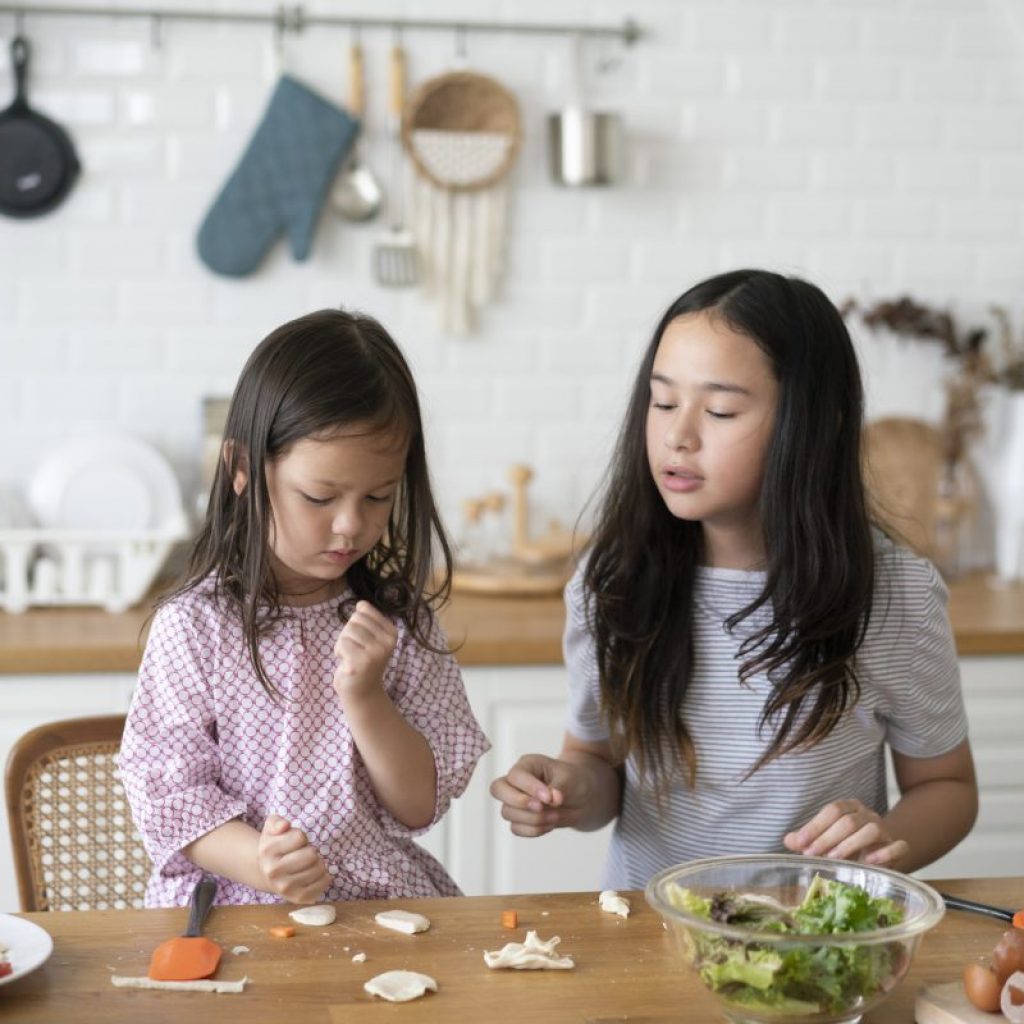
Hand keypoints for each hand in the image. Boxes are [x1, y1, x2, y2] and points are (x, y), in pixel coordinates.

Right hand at [257, 814, 332, 903]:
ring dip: (318, 863)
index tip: (294, 843)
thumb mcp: (271, 826)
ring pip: (319, 868)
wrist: (267, 871)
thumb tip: (284, 826)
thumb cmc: (275, 844)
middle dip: (311, 850)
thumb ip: (277, 822)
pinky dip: (325, 877)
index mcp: (267, 851)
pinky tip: (316, 874)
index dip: (301, 837)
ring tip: (307, 864)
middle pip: (311, 854)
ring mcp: (284, 887)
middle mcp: (273, 872)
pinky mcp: (296, 898)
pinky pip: (322, 885)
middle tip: (303, 854)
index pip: (300, 837)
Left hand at [332, 601, 397, 702]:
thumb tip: (361, 604)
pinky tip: (346, 662)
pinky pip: (341, 644)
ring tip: (350, 656)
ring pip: (347, 631)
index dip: (356, 623)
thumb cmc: (363, 661)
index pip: (364, 610)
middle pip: (354, 620)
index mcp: (392, 632)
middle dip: (348, 633)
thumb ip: (367, 620)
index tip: (361, 639)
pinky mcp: (360, 663)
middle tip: (354, 649)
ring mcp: (375, 653)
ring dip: (342, 643)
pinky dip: (338, 652)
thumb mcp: (372, 637)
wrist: (363, 692)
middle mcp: (387, 642)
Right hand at [489, 754, 589, 836]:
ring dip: (532, 819)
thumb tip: (551, 800)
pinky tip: (550, 824)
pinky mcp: (519, 819)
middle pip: (497, 789)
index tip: (550, 798)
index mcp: (527, 765)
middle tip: (541, 808)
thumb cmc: (574, 782)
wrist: (582, 799)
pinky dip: (533, 830)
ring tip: (555, 816)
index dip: (529, 788)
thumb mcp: (571, 780)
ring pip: (507, 812)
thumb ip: (559, 788)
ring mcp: (515, 801)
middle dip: (518, 802)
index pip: (516, 775)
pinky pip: (516, 829)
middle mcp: (517, 782)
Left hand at [783, 799, 909, 867]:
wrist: (878, 852)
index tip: (801, 844)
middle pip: (848, 821)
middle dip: (828, 838)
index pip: (832, 810)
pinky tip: (870, 862)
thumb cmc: (846, 844)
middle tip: (813, 854)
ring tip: (835, 859)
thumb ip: (807, 839)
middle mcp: (867, 815)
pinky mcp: (898, 846)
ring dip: (851, 845)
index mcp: (849, 807)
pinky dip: (885, 853)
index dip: (815, 826)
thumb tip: (788, 840)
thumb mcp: (825, 840)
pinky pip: (898, 846)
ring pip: (871, 830)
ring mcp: (884, 830)